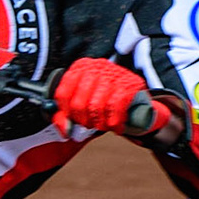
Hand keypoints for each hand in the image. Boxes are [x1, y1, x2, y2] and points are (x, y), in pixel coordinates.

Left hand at [51, 57, 169, 136]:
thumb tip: (65, 130)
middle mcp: (95, 67)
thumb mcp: (82, 102)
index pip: (62, 93)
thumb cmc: (103, 98)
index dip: (65, 113)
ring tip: (103, 126)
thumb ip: (66, 116)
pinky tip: (116, 127)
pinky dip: (114, 122)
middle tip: (90, 125)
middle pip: (79, 103)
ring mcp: (113, 73)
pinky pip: (115, 107)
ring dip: (99, 123)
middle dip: (84, 121)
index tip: (71, 124)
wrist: (135, 95)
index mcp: (80, 68)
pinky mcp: (129, 83)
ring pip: (96, 106)